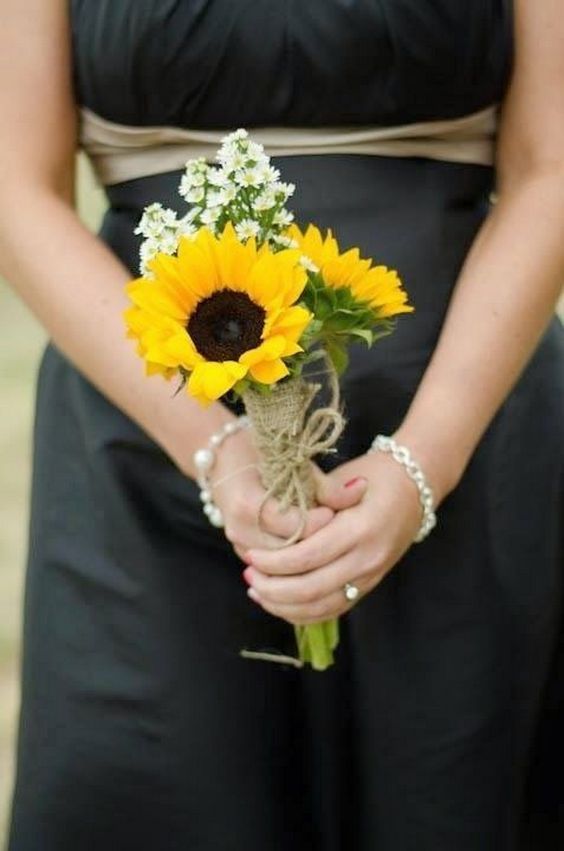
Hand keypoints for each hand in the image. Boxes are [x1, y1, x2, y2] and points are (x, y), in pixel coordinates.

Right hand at [211, 428, 363, 559]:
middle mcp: (240, 530)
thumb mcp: (289, 460)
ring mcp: (240, 544)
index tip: (335, 512)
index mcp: (248, 504)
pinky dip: (297, 564)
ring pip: (284, 566)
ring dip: (310, 557)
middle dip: (318, 543)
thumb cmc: (256, 453)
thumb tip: (360, 489)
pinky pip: (275, 569)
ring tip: (332, 544)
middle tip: (341, 532)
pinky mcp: (244, 552)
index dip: (321, 522)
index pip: (294, 526)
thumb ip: (323, 482)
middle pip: (291, 552)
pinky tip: (319, 557)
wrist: (221, 459)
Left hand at [243, 451, 421, 624]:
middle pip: (311, 588)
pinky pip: (334, 609)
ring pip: (321, 607)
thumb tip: (269, 526)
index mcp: (359, 529)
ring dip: (284, 605)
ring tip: (257, 591)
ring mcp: (372, 576)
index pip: (307, 557)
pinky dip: (304, 612)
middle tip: (248, 576)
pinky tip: (281, 604)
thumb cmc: (374, 474)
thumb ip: (308, 504)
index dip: (274, 562)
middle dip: (273, 587)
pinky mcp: (371, 585)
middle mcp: (368, 558)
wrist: (416, 485)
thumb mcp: (340, 480)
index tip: (250, 556)